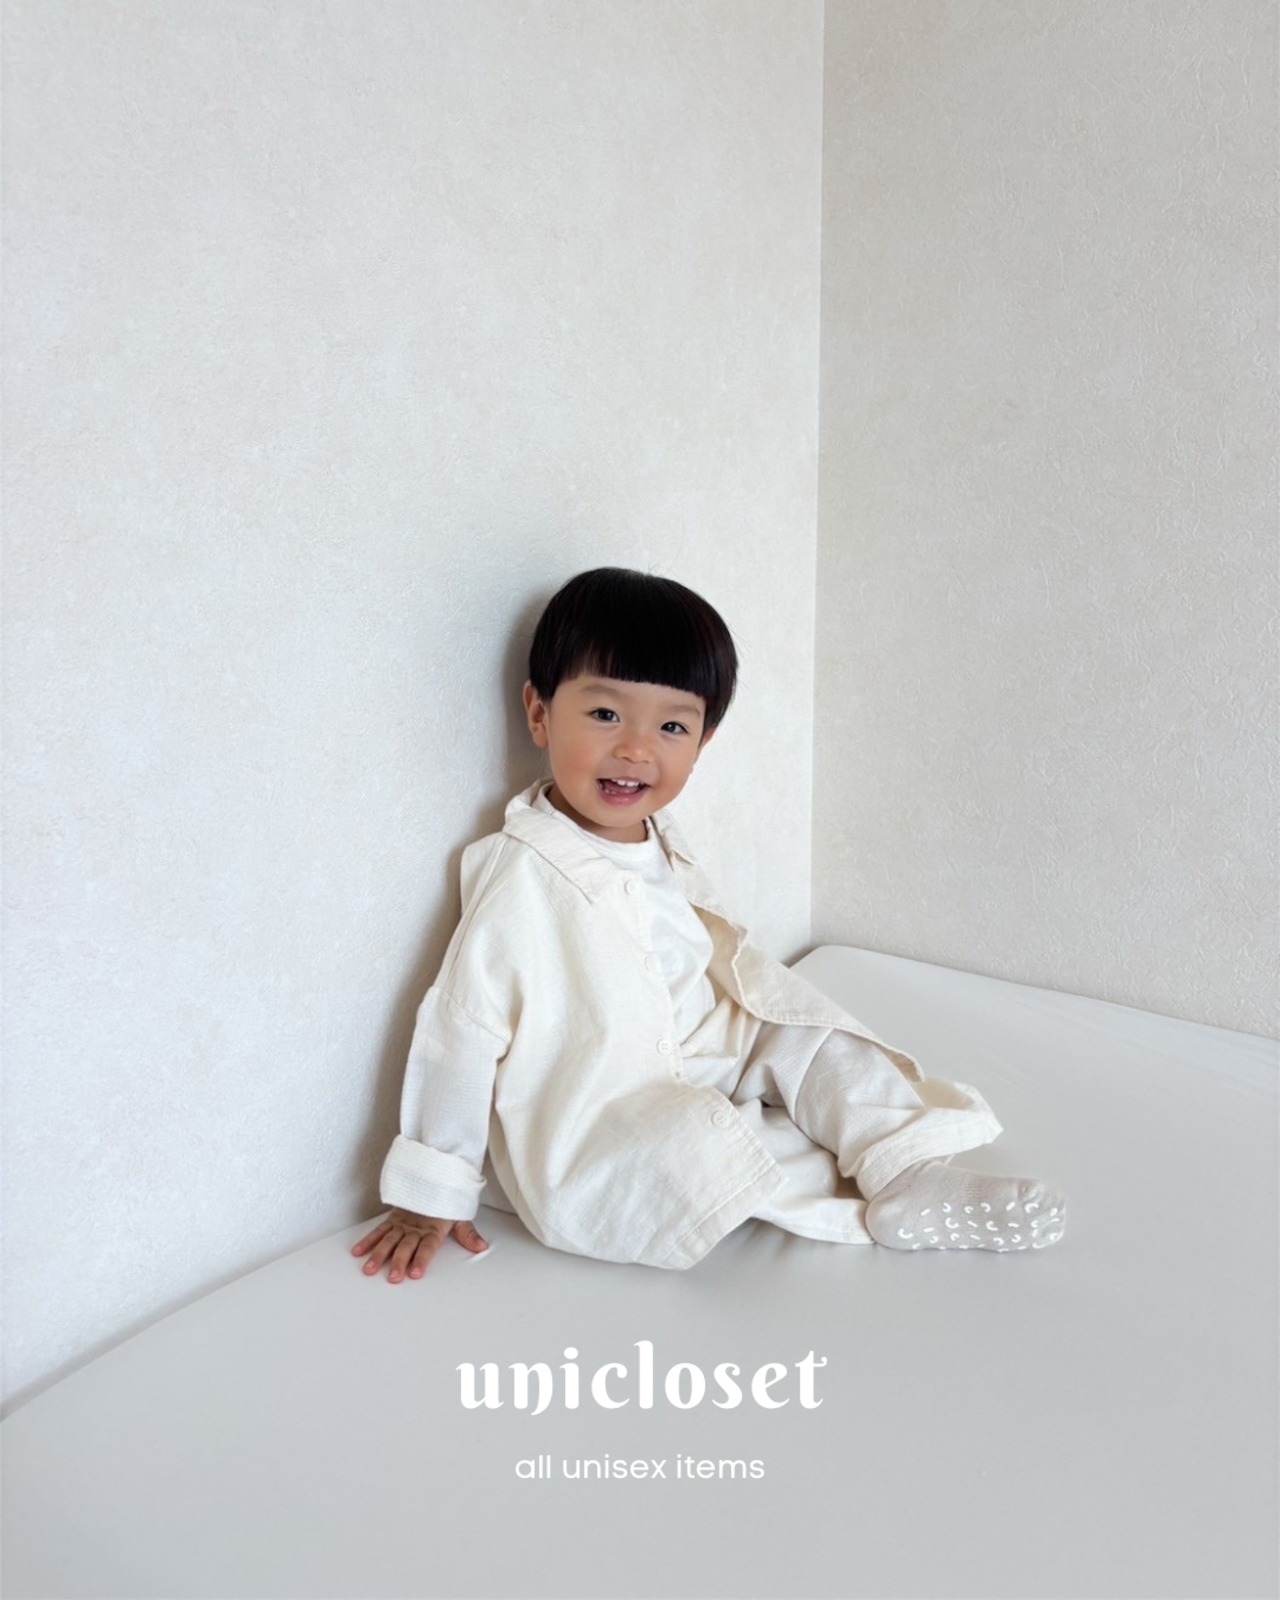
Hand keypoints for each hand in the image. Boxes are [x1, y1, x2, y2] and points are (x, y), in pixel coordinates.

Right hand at [351, 1208, 488, 1281]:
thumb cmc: (448, 1199)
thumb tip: (482, 1247)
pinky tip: (358, 1251)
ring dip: (378, 1255)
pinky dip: (368, 1240)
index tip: (415, 1273)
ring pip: (389, 1240)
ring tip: (369, 1269)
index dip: (422, 1259)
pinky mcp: (393, 1218)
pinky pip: (379, 1229)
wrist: (436, 1173)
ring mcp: (402, 1223)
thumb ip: (468, 1234)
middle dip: (399, 1262)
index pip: (427, 1247)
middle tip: (393, 1278)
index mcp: (434, 1228)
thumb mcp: (460, 1215)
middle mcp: (416, 1227)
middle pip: (406, 1246)